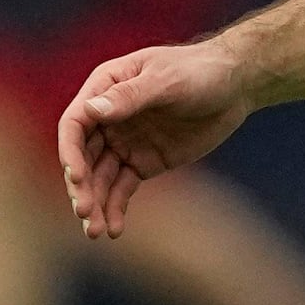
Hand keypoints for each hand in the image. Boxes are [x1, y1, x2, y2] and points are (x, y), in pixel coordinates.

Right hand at [56, 38, 257, 240]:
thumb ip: (129, 97)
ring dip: (95, 203)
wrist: (234, 86)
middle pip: (83, 156)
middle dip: (81, 186)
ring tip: (97, 232)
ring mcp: (124, 142)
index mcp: (105, 88)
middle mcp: (108, 117)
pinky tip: (115, 229)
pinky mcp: (142, 163)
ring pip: (100, 178)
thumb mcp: (166, 81)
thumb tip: (91, 110)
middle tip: (85, 212)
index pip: (75, 124)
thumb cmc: (199, 71)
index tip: (77, 178)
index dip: (71, 152)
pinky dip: (116, 208)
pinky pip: (122, 189)